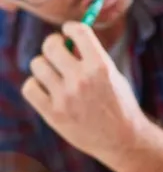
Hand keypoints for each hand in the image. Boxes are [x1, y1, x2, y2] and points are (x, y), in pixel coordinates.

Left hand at [22, 22, 145, 160]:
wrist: (123, 141)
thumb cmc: (120, 107)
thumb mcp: (115, 77)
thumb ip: (93, 58)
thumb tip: (68, 41)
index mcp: (101, 66)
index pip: (77, 31)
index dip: (70, 29)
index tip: (69, 34)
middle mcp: (82, 80)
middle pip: (51, 45)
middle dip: (55, 46)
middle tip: (60, 55)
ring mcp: (66, 98)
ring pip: (37, 65)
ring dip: (45, 68)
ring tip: (56, 77)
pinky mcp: (54, 114)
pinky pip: (30, 88)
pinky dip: (36, 86)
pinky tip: (49, 91)